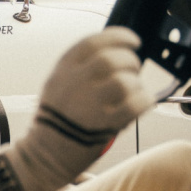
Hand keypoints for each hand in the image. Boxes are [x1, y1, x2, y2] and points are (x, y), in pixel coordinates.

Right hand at [25, 27, 154, 185]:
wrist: (46, 154)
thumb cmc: (56, 119)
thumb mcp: (58, 84)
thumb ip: (82, 66)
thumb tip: (116, 51)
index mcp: (63, 70)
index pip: (94, 42)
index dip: (119, 37)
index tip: (133, 41)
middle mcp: (74, 84)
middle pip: (111, 59)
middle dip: (130, 61)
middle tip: (132, 70)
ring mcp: (89, 105)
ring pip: (125, 81)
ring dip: (136, 84)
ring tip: (132, 92)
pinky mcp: (104, 125)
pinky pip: (136, 104)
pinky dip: (145, 101)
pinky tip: (140, 104)